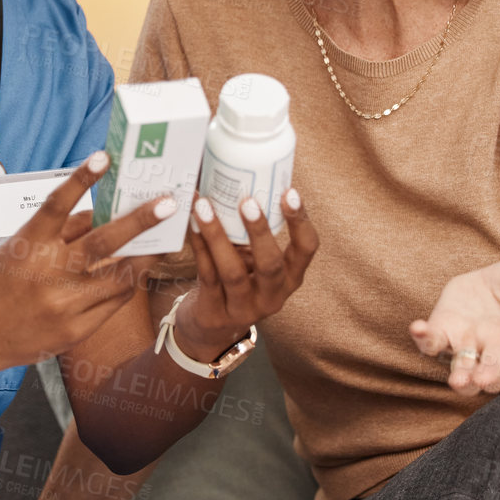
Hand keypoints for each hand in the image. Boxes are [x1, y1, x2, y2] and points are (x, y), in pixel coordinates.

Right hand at [0, 151, 167, 374]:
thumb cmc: (5, 282)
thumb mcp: (22, 247)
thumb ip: (62, 230)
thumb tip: (104, 211)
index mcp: (28, 245)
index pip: (56, 205)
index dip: (80, 179)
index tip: (104, 157)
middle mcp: (46, 272)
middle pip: (102, 242)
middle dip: (140, 221)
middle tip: (168, 203)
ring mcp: (63, 304)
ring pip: (120, 276)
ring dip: (146, 257)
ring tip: (165, 241)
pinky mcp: (76, 329)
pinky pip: (114, 302)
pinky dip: (128, 283)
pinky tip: (138, 271)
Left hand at [177, 189, 318, 361]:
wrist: (210, 327)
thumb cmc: (236, 279)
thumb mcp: (252, 259)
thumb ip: (251, 230)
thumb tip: (236, 171)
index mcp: (290, 277)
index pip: (307, 249)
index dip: (301, 221)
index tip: (290, 192)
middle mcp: (273, 296)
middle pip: (271, 264)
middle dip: (259, 231)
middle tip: (248, 200)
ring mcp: (244, 309)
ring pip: (232, 272)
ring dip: (217, 235)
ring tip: (204, 206)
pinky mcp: (215, 313)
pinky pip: (206, 275)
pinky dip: (198, 247)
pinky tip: (191, 224)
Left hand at [409, 256, 499, 404]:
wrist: (498, 273)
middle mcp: (497, 348)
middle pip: (495, 371)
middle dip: (490, 376)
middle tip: (485, 380)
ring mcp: (469, 342)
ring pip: (463, 366)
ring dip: (460, 374)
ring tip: (458, 380)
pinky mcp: (444, 328)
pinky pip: (431, 341)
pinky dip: (423, 338)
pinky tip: (417, 328)